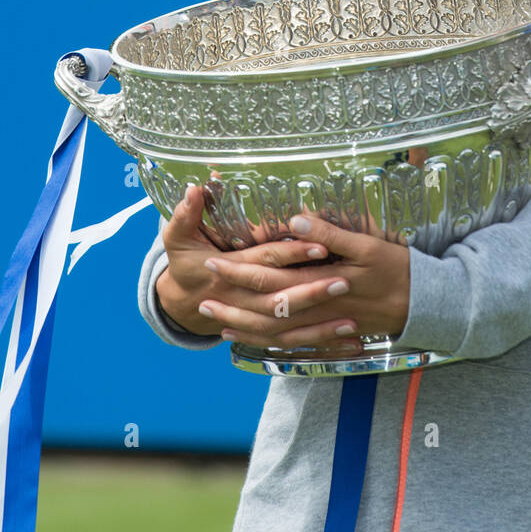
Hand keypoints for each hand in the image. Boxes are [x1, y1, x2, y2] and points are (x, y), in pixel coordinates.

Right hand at [155, 184, 335, 337]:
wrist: (181, 304)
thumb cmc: (185, 265)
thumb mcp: (178, 238)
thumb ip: (186, 214)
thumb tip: (194, 188)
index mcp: (228, 272)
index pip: (265, 261)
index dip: (292, 254)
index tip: (320, 246)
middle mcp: (241, 299)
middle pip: (279, 299)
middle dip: (312, 291)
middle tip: (344, 281)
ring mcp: (252, 319)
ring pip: (286, 327)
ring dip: (318, 326)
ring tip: (350, 322)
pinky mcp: (264, 330)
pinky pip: (290, 343)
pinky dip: (317, 343)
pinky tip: (345, 341)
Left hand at [197, 213, 410, 354]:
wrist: (428, 305)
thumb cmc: (399, 269)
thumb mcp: (368, 245)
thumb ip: (330, 234)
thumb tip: (295, 220)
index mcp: (321, 280)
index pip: (271, 276)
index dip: (241, 270)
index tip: (214, 262)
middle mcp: (317, 306)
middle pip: (265, 309)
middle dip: (233, 304)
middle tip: (203, 299)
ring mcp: (324, 324)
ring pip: (275, 332)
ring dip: (245, 327)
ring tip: (217, 323)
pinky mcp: (333, 333)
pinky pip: (293, 343)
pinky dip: (269, 342)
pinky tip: (254, 338)